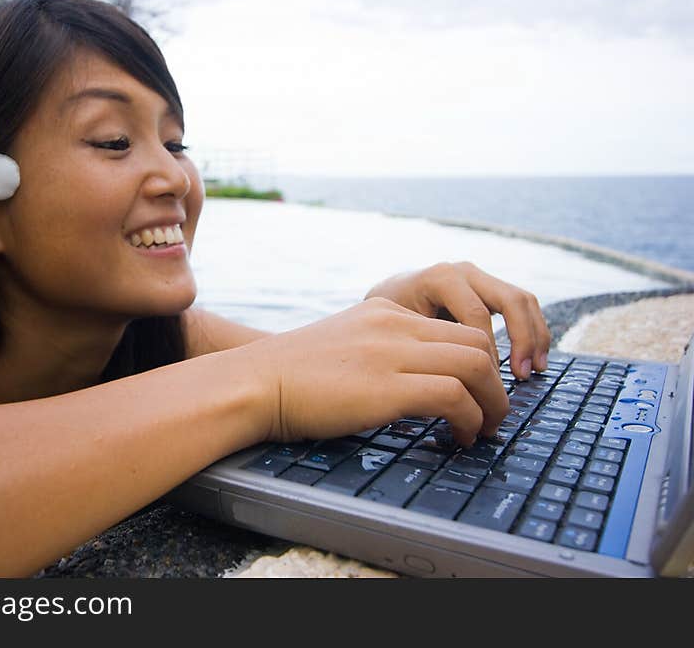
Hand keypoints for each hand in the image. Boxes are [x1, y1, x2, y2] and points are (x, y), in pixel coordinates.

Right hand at [243, 297, 508, 446]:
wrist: (253, 382)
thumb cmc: (287, 376)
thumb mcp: (340, 346)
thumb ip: (375, 353)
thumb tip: (404, 384)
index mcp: (384, 312)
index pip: (455, 329)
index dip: (479, 363)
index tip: (477, 394)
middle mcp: (394, 324)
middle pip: (477, 343)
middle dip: (497, 384)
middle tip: (494, 415)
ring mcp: (391, 352)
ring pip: (477, 365)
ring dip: (493, 404)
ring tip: (486, 431)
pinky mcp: (386, 387)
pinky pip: (454, 396)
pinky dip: (470, 420)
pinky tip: (461, 438)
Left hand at [364, 262, 550, 379]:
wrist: (380, 301)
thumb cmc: (382, 323)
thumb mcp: (393, 332)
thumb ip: (420, 347)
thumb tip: (449, 385)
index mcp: (440, 278)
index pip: (477, 315)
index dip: (485, 353)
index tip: (484, 385)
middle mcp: (463, 272)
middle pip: (510, 299)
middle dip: (523, 339)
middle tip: (521, 376)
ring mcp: (479, 278)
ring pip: (523, 300)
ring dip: (535, 336)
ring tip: (534, 371)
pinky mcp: (488, 290)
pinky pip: (521, 306)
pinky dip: (533, 332)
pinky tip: (533, 363)